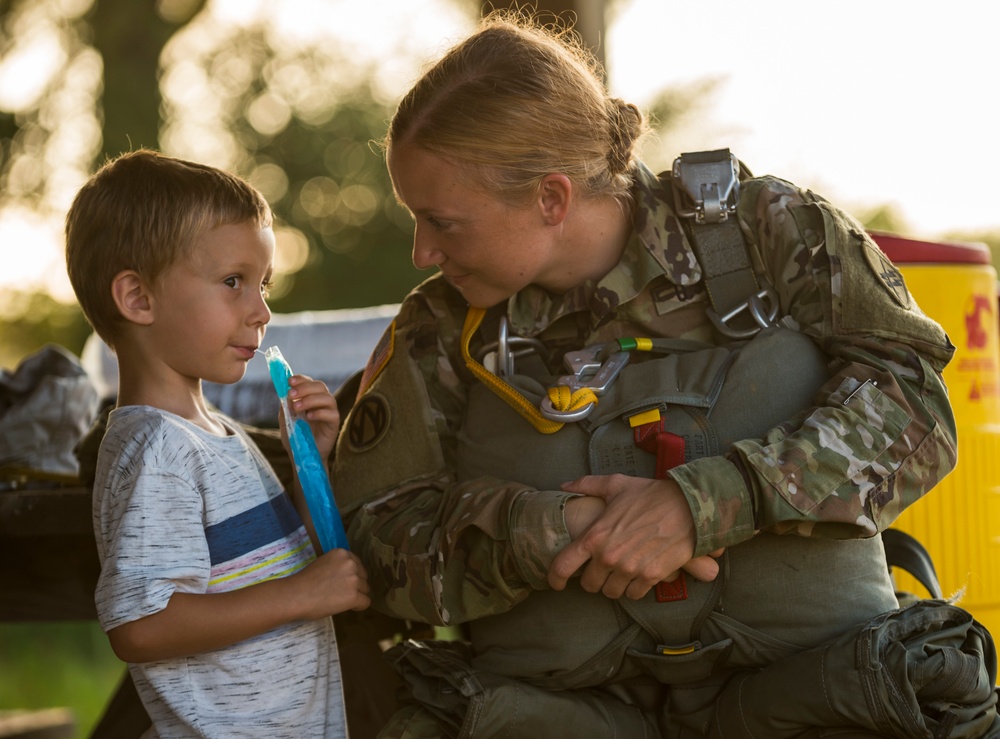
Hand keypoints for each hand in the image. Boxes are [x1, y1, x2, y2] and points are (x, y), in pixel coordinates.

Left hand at [283, 374, 339, 460]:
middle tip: (291, 394)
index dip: (301, 379)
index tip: (289, 382)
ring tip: (297, 408)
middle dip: (305, 388)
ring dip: (311, 399)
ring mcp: (329, 412)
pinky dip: (320, 413)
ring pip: (327, 398)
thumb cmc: (295, 437)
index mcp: (310, 398)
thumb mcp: (285, 420)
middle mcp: (321, 402)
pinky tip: (308, 417)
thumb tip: (287, 395)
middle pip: (320, 386)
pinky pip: (332, 414)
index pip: (309, 382)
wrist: (302, 456)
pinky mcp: (334, 424)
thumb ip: (286, 407)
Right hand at [291, 548, 370, 618]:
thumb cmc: (305, 581)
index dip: (352, 575)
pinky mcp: (353, 596)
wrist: (295, 595)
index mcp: (342, 553)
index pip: (358, 565)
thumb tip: (348, 576)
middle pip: (363, 576)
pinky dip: (358, 606)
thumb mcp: (324, 563)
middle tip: (341, 593)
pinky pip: (366, 602)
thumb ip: (338, 566)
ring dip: (356, 595)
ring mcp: (353, 579)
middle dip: (356, 585)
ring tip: (341, 600)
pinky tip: (348, 607)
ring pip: (365, 589)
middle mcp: (351, 563)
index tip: (342, 583)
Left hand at [549, 474, 721, 599]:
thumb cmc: (651, 494)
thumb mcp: (616, 485)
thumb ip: (588, 485)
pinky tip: (638, 575)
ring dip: (614, 585)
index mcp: (595, 536)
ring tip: (621, 571)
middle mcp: (609, 557)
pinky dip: (634, 588)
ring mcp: (630, 569)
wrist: (689, 506)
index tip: (555, 582)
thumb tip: (565, 485)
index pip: (563, 566)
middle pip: (589, 585)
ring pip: (612, 592)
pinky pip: (634, 594)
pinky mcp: (650, 577)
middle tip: (601, 569)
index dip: (555, 578)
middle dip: (593, 578)